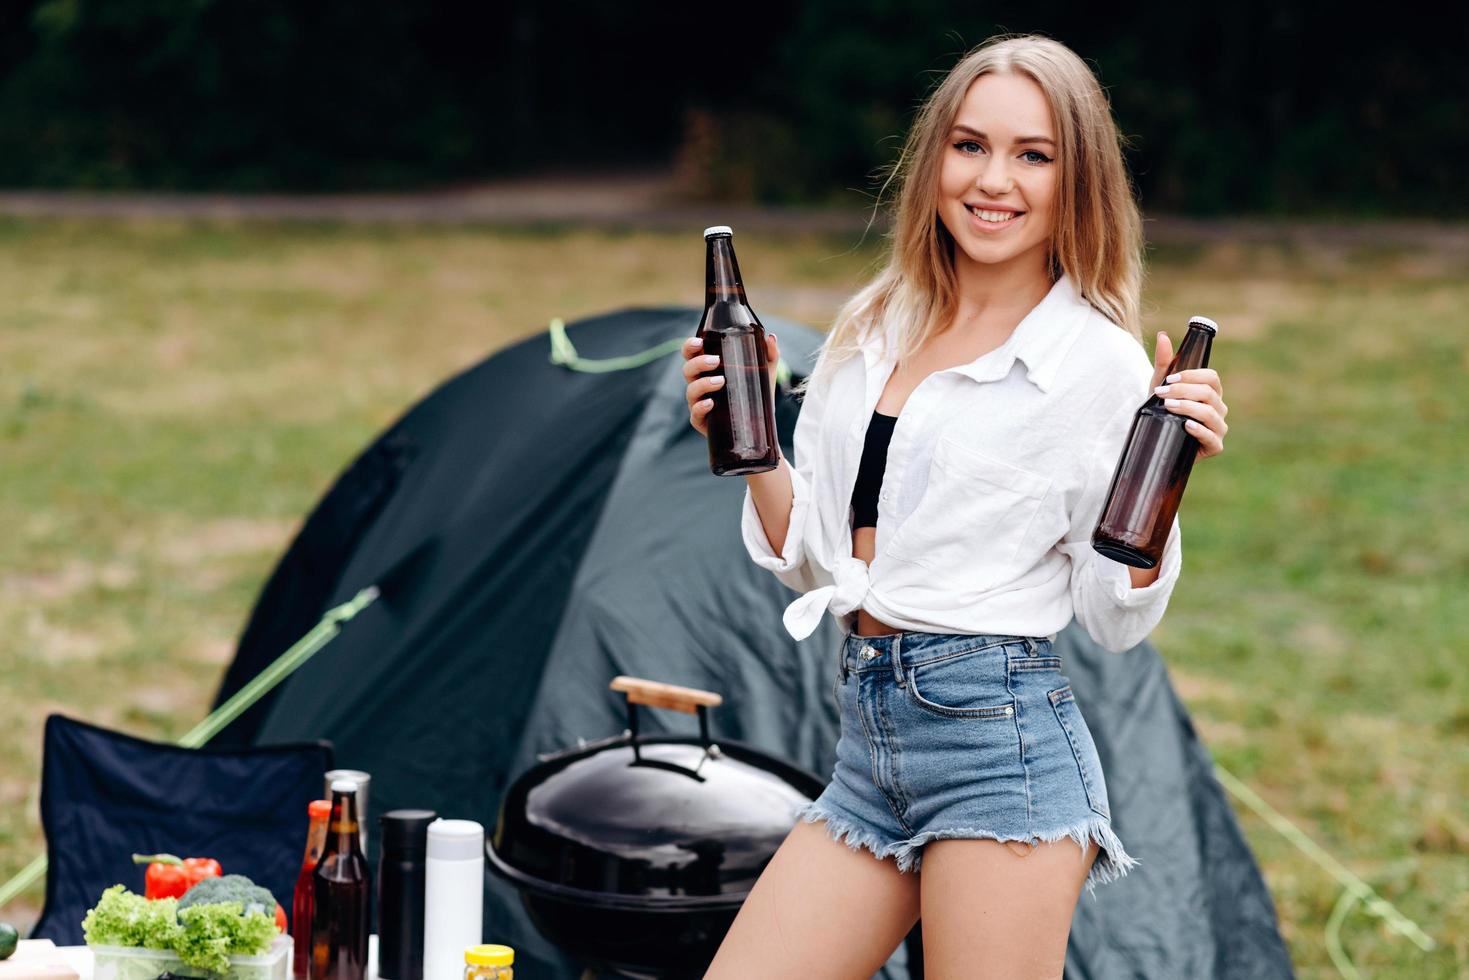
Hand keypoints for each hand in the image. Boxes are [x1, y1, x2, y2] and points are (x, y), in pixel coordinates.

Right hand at [682, 332, 779, 436]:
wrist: (760, 426)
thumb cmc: (756, 394)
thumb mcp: (765, 372)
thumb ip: (769, 354)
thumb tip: (771, 337)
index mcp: (708, 369)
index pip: (691, 354)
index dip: (689, 346)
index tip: (699, 342)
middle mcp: (699, 384)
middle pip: (688, 370)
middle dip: (698, 363)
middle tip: (715, 361)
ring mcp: (699, 403)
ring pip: (690, 390)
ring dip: (703, 384)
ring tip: (721, 381)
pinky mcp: (702, 422)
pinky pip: (695, 414)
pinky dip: (700, 407)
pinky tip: (711, 403)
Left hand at [1150, 331, 1227, 459]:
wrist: (1156, 438)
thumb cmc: (1162, 410)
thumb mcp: (1160, 385)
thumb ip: (1164, 362)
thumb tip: (1162, 335)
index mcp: (1211, 391)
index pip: (1211, 377)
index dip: (1192, 376)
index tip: (1170, 378)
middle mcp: (1219, 408)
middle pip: (1209, 394)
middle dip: (1184, 391)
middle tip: (1162, 393)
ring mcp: (1218, 428)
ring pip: (1210, 414)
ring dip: (1188, 408)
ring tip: (1168, 406)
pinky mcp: (1214, 446)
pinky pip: (1212, 438)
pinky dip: (1200, 431)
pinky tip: (1187, 425)